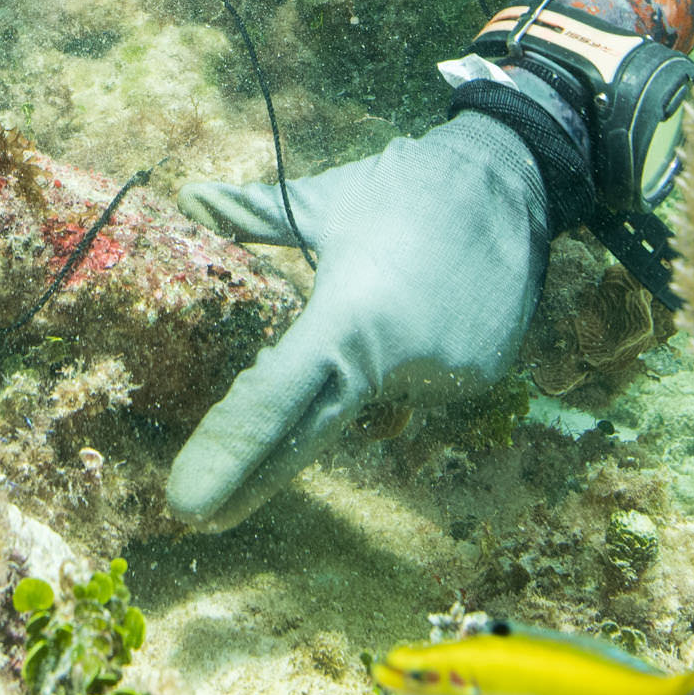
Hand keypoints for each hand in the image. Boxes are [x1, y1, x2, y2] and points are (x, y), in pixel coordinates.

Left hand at [165, 118, 549, 529]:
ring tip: (380, 308)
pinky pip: (417, 388)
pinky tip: (415, 316)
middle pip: (308, 435)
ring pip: (368, 401)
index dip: (227, 453)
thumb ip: (253, 215)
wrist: (510, 183)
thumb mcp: (323, 202)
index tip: (183, 502)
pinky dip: (400, 368)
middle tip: (191, 511)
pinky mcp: (477, 380)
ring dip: (350, 382)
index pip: (274, 402)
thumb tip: (190, 199)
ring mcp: (442, 379)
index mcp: (346, 320)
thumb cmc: (403, 190)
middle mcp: (395, 363)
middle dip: (250, 478)